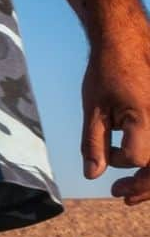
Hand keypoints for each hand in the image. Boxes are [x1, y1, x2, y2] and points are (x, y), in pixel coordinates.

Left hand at [81, 25, 149, 203]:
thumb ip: (94, 143)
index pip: (139, 158)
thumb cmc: (107, 72)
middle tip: (120, 195)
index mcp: (146, 116)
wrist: (126, 41)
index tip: (108, 152)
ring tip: (131, 192)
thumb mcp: (93, 108)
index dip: (120, 160)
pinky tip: (141, 168)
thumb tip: (93, 176)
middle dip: (143, 186)